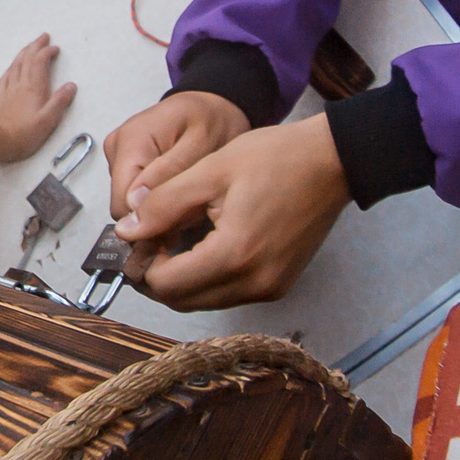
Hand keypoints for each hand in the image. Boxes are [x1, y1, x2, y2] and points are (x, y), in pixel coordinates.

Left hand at [0, 34, 74, 160]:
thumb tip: (71, 86)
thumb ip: (60, 101)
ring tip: (30, 47)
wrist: (0, 142)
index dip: (47, 52)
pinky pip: (7, 75)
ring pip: (16, 64)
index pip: (40, 62)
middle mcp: (20, 84)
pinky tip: (13, 67)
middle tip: (43, 37)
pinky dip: (13, 66)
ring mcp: (9, 89)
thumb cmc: (26, 134)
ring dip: (24, 52)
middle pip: (27, 59)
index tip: (55, 49)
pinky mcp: (1, 97)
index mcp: (33, 88)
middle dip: (36, 46)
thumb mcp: (49, 120)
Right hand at [104, 90, 250, 216]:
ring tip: (188, 201)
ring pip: (129, 203)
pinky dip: (155, 200)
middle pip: (123, 205)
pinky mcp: (126, 162)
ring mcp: (118, 155)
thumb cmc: (212, 119)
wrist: (212, 104)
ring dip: (157, 209)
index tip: (177, 231)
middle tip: (189, 216)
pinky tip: (178, 194)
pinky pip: (134, 193)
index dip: (147, 223)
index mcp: (132, 141)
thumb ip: (169, 172)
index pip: (122, 202)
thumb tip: (136, 203)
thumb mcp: (201, 144)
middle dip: (154, 217)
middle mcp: (117, 148)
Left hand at [116, 115, 349, 309]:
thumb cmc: (276, 158)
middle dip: (157, 276)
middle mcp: (255, 283)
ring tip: (174, 241)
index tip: (139, 236)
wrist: (332, 161)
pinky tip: (202, 247)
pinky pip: (228, 294)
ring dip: (181, 280)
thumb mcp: (209, 170)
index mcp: (234, 255)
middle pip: (182, 301)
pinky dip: (207, 278)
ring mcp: (270, 289)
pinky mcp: (279, 286)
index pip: (165, 285)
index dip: (142, 263)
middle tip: (150, 240)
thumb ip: (163, 204)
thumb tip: (126, 230)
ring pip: (204, 301)